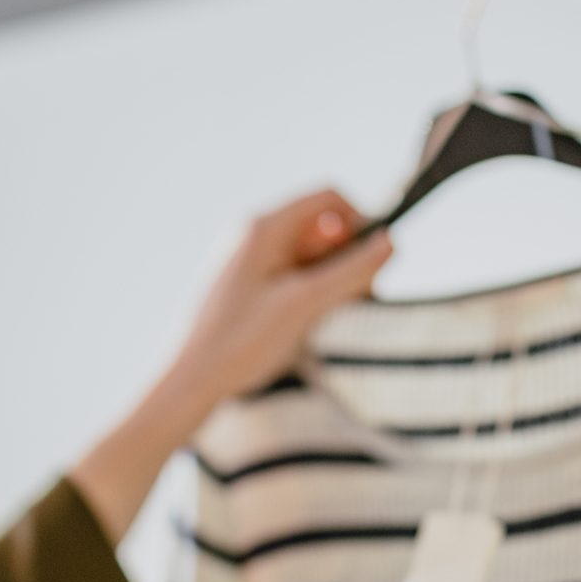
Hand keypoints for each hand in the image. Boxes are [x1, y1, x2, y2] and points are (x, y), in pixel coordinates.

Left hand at [164, 188, 392, 412]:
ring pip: (306, 255)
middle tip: (352, 301)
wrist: (189, 381)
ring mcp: (245, 260)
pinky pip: (288, 275)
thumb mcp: (305, 304)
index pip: (329, 200)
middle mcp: (251, 235)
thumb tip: (391, 242)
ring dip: (327, 281)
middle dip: (345, 259)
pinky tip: (302, 325)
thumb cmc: (240, 342)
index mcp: (262, 227)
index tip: (371, 266)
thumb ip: (350, 271)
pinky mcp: (242, 285)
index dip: (360, 225)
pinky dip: (307, 293)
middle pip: (319, 228)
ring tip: (322, 319)